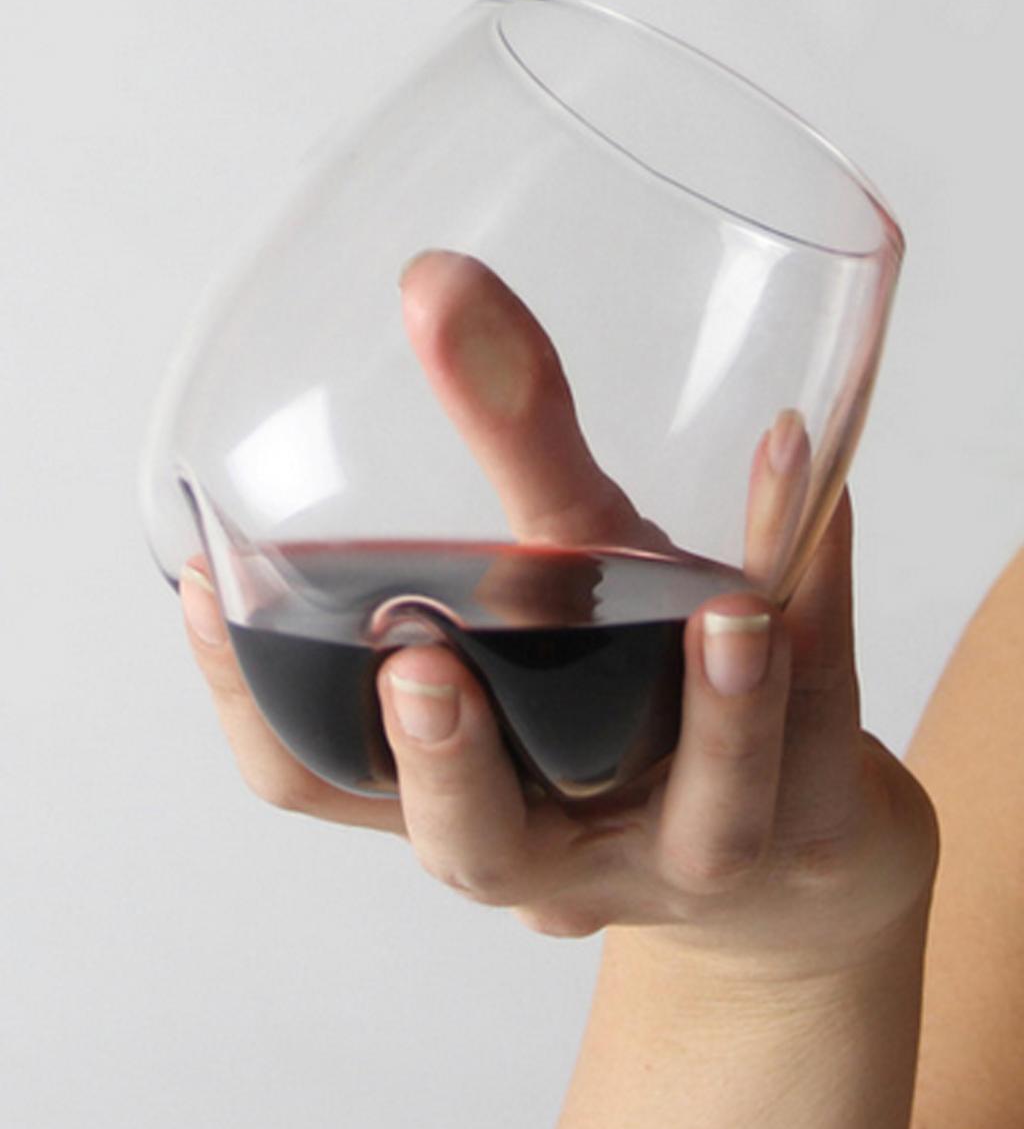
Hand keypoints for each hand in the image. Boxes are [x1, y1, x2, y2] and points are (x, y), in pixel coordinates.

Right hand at [181, 252, 937, 969]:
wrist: (791, 823)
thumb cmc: (638, 695)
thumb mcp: (566, 572)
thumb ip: (507, 441)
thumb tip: (436, 279)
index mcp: (458, 792)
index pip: (313, 781)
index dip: (245, 705)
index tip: (204, 584)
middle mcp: (560, 843)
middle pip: (470, 842)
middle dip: (442, 762)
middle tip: (418, 661)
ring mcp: (690, 849)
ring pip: (699, 819)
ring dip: (714, 714)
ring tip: (726, 611)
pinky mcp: (804, 822)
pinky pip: (818, 722)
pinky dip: (815, 589)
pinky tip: (809, 475)